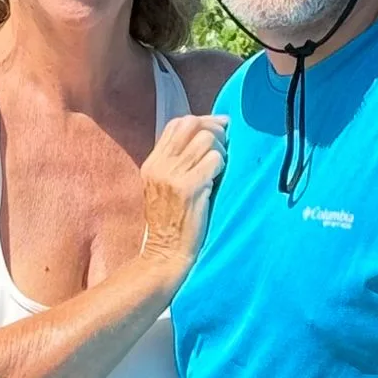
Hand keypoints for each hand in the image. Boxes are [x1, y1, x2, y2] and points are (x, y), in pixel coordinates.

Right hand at [138, 113, 227, 282]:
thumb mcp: (163, 187)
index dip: (201, 121)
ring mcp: (173, 176)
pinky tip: (220, 179)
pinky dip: (222, 165)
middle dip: (213, 129)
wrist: (166, 256)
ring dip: (220, 149)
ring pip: (206, 139)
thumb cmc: (171, 224)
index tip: (218, 128)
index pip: (177, 123)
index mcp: (153, 163)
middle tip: (224, 145)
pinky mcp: (189, 188)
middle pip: (192, 124)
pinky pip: (214, 159)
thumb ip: (177, 162)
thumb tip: (207, 134)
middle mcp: (160, 165)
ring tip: (221, 167)